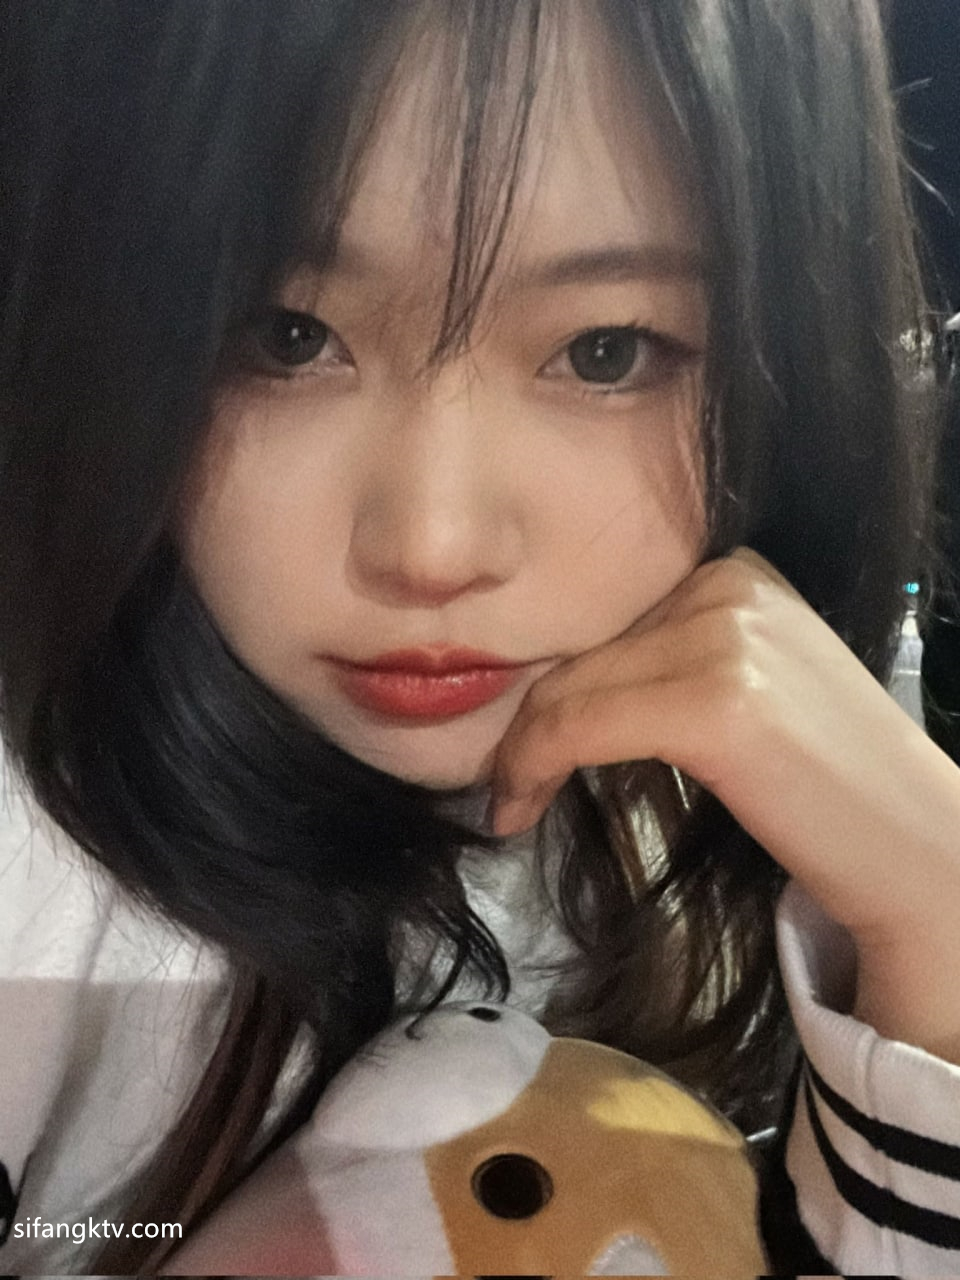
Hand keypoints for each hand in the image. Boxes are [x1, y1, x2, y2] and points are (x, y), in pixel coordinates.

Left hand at [493, 548, 959, 1060]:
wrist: (919, 853)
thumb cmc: (827, 790)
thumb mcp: (744, 690)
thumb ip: (668, 663)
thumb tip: (556, 689)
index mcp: (734, 572)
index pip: (603, 625)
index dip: (551, 688)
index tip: (522, 748)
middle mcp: (729, 584)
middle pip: (580, 652)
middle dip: (528, 723)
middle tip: (503, 785)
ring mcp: (727, 637)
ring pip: (567, 689)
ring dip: (521, 753)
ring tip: (510, 802)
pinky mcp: (715, 702)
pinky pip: (578, 726)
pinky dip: (533, 768)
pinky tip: (517, 808)